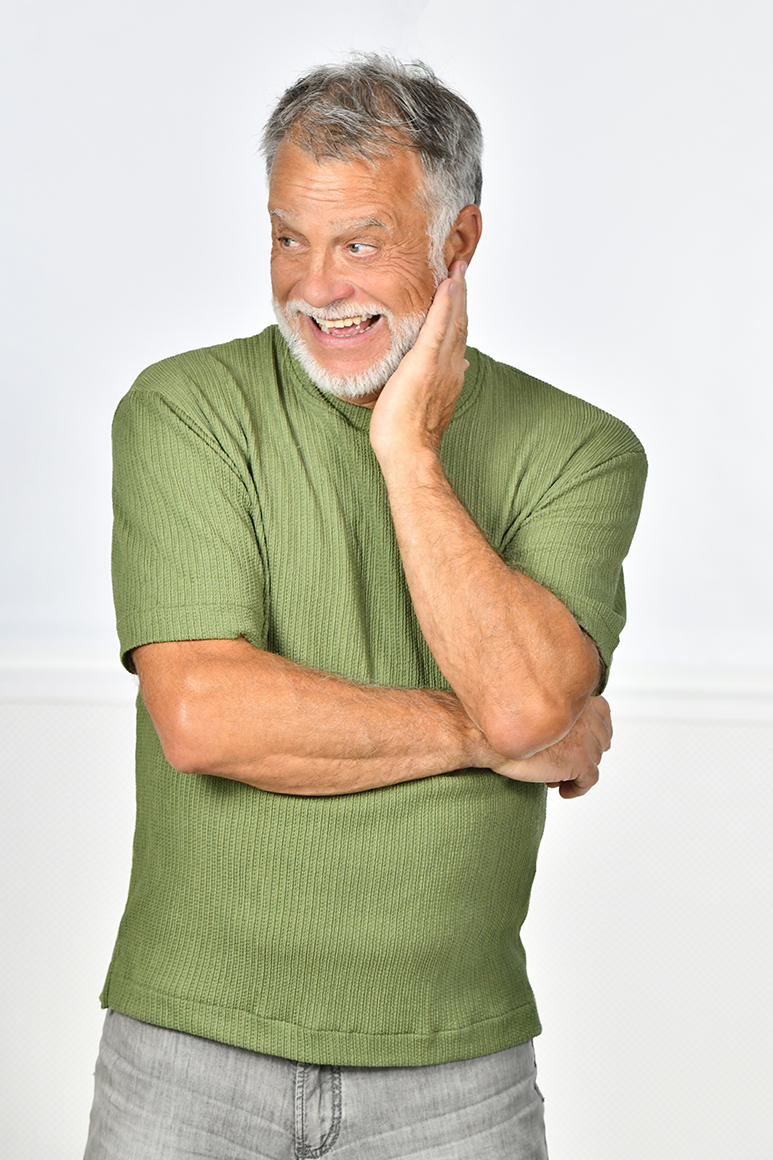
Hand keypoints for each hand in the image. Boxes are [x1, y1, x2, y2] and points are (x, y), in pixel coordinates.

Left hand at [369, 261, 468, 465]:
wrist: (408, 450)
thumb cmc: (408, 434)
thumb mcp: (424, 402)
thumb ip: (438, 383)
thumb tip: (458, 369)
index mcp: (449, 375)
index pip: (456, 337)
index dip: (459, 313)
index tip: (459, 292)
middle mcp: (451, 366)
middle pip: (460, 323)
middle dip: (461, 295)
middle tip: (462, 268)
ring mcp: (440, 364)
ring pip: (453, 320)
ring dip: (457, 291)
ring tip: (458, 267)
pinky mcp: (426, 362)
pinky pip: (439, 327)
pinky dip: (446, 304)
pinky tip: (449, 284)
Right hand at [484, 696, 612, 797]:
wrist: (485, 736)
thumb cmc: (495, 722)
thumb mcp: (527, 704)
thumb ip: (548, 710)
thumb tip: (554, 732)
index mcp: (573, 695)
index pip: (601, 712)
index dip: (593, 730)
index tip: (582, 741)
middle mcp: (584, 713)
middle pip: (601, 738)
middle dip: (587, 751)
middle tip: (567, 762)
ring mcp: (584, 736)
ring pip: (594, 760)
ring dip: (577, 771)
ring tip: (556, 777)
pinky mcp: (579, 759)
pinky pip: (589, 780)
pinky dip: (578, 788)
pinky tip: (564, 791)